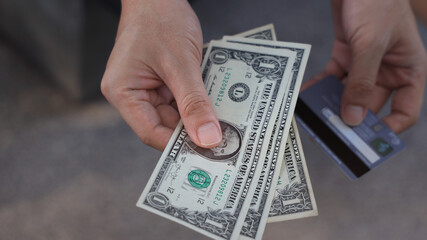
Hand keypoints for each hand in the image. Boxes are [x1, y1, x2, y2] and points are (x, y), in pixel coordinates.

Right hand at [101, 0, 221, 149]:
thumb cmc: (161, 20)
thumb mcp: (181, 65)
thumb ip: (194, 103)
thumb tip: (207, 139)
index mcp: (123, 91)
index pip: (150, 131)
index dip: (178, 146)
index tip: (206, 153)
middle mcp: (131, 94)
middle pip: (163, 126)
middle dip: (191, 132)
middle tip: (221, 141)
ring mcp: (146, 88)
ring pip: (174, 115)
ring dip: (196, 118)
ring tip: (222, 126)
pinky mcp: (160, 83)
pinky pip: (179, 101)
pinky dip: (195, 104)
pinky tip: (213, 107)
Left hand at [304, 0, 426, 132]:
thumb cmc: (377, 2)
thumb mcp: (371, 44)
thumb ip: (362, 81)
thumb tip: (353, 118)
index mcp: (408, 70)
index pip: (404, 111)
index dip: (387, 130)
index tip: (365, 144)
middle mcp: (387, 71)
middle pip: (370, 105)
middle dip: (351, 120)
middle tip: (331, 135)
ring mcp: (365, 65)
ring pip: (348, 94)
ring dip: (331, 105)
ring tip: (314, 120)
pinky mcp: (345, 56)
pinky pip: (332, 79)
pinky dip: (319, 87)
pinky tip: (306, 97)